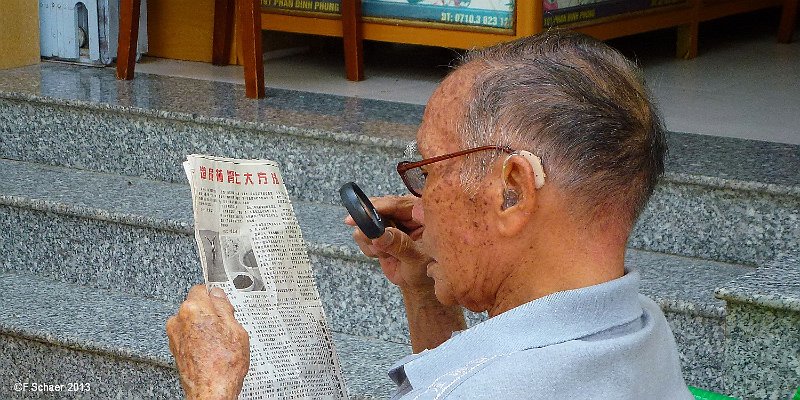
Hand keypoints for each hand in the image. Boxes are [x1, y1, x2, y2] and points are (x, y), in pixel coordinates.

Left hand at [166, 285, 249, 399]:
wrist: (211, 390)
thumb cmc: (224, 364)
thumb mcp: (236, 329)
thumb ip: (224, 307)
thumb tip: (218, 295)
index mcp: (194, 309)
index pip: (202, 289)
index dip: (215, 296)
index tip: (223, 303)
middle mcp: (179, 319)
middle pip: (195, 305)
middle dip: (209, 312)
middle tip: (226, 325)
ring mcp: (175, 335)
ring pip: (191, 321)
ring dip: (202, 326)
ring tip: (219, 341)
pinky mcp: (175, 348)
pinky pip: (188, 334)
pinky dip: (197, 338)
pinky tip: (211, 349)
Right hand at [344, 195, 432, 291]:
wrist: (419, 281)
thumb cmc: (426, 270)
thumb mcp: (417, 259)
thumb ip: (400, 245)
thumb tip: (380, 236)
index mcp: (422, 213)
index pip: (398, 204)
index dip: (379, 207)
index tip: (363, 214)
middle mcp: (406, 212)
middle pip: (379, 208)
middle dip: (371, 227)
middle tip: (368, 238)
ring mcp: (392, 220)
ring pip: (368, 221)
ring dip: (371, 240)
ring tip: (386, 255)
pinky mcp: (380, 229)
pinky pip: (363, 233)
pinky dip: (369, 246)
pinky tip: (383, 255)